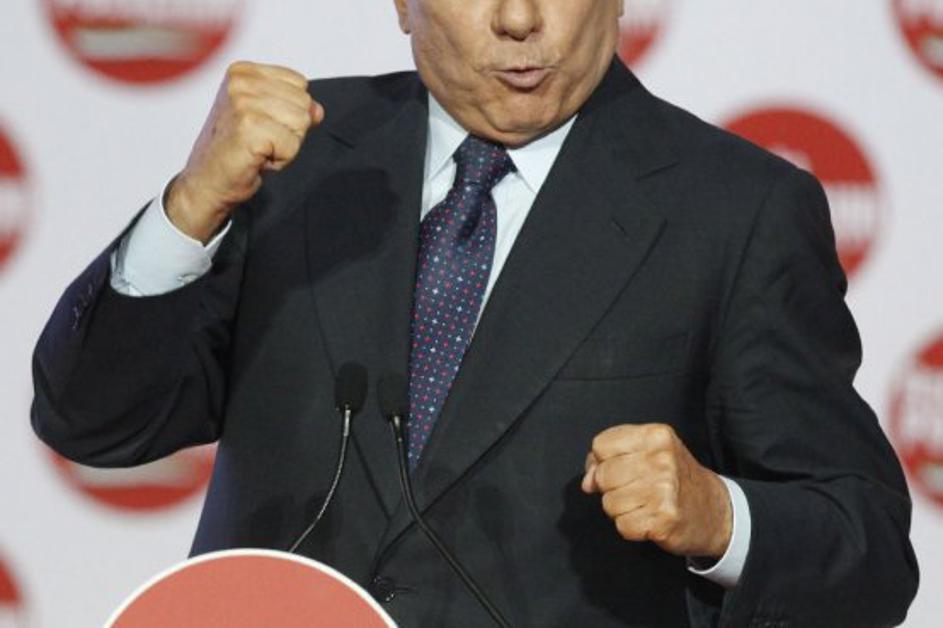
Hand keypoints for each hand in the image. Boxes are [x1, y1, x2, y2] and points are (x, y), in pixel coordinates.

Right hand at [166, 61, 324, 242]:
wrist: (207, 182)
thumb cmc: (232, 151)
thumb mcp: (266, 120)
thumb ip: (293, 108)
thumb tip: (317, 109)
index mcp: (242, 72)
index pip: (299, 83)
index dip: (289, 112)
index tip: (262, 126)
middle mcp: (240, 82)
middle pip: (304, 102)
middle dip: (290, 130)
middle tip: (260, 141)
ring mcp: (243, 103)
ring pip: (302, 122)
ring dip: (286, 145)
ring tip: (259, 149)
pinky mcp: (249, 128)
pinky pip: (293, 144)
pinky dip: (281, 160)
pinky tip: (257, 159)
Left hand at [581, 423, 732, 558]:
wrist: (716, 512)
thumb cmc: (676, 479)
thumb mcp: (649, 453)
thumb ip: (612, 458)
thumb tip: (587, 481)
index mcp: (655, 436)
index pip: (601, 445)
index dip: (603, 461)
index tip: (619, 468)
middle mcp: (661, 459)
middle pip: (603, 475)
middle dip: (610, 487)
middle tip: (635, 489)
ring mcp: (664, 490)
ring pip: (609, 503)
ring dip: (620, 510)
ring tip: (644, 504)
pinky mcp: (663, 520)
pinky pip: (622, 526)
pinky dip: (631, 528)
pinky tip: (649, 520)